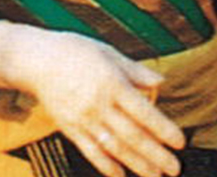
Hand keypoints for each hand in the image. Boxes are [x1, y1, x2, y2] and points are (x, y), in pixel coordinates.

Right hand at [0, 24, 184, 176]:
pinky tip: (120, 176)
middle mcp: (99, 104)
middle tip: (174, 170)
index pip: (144, 112)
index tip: (180, 143)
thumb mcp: (108, 53)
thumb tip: (161, 82)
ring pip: (114, 148)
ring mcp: (83, 119)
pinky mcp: (69, 128)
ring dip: (137, 165)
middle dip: (156, 156)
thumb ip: (135, 71)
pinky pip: (90, 151)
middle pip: (132, 136)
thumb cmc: (75, 51)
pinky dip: (106, 166)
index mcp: (112, 83)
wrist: (35, 60)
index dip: (163, 130)